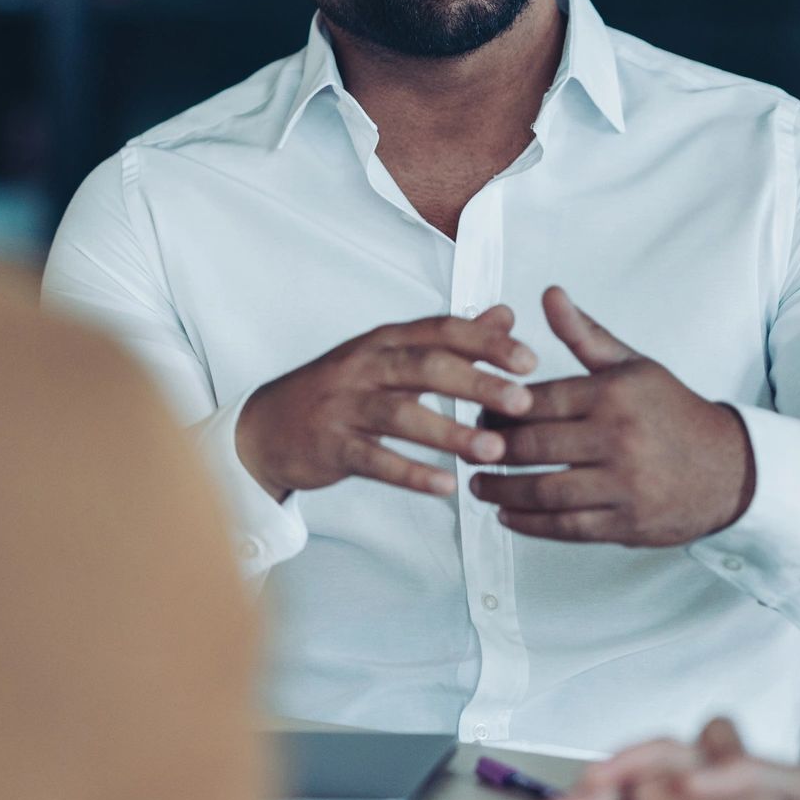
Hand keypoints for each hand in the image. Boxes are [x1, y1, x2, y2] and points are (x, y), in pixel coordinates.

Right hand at [234, 307, 536, 501]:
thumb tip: (507, 313)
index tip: (530, 360)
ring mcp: (345, 406)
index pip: (441, 331)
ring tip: (493, 451)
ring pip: (400, 415)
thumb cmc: (344, 388)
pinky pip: (373, 460)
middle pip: (426, 367)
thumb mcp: (394, 354)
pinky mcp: (331, 446)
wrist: (269, 426)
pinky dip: (410, 473)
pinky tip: (446, 486)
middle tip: (523, 402)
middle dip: (477, 383)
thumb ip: (453, 338)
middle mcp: (365, 365)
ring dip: (449, 432)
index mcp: (386, 340)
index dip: (486, 343)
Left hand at [467, 287, 755, 545]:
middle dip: (492, 450)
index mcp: (614, 395)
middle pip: (534, 447)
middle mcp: (618, 439)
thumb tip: (549, 294)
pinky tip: (508, 516)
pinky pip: (566, 527)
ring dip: (501, 492)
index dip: (498, 408)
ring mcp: (623, 484)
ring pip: (544, 491)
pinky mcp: (626, 523)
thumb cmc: (673, 412)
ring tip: (478, 486)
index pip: (537, 400)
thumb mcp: (633, 366)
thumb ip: (585, 335)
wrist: (729, 469)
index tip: (477, 411)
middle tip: (469, 449)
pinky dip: (530, 524)